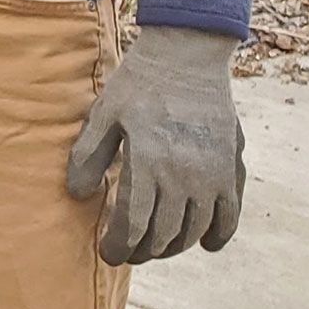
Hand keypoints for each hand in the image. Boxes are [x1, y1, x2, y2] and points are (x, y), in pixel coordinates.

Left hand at [64, 24, 244, 264]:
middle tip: (127, 253)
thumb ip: (88, 155)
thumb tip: (77, 195)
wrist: (187, 55)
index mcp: (148, 161)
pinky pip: (230, 215)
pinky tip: (203, 243)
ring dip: (174, 247)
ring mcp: (212, 174)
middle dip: (143, 251)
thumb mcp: (103, 113)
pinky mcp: (232, 168)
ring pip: (194, 230)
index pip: (133, 224)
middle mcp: (184, 174)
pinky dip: (218, 235)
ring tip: (155, 247)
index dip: (119, 245)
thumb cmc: (138, 83)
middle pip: (163, 234)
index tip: (107, 253)